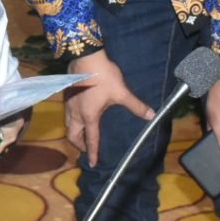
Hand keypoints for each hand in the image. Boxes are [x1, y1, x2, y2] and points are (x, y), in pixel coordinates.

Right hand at [64, 49, 153, 166]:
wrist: (86, 57)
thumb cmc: (103, 77)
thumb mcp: (122, 92)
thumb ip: (136, 105)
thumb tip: (152, 115)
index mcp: (90, 116)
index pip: (91, 139)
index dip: (92, 152)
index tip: (93, 163)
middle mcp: (76, 113)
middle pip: (73, 134)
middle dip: (79, 144)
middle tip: (86, 148)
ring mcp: (69, 103)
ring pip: (68, 123)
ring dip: (75, 131)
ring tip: (82, 133)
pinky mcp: (67, 94)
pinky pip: (67, 113)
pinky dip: (72, 120)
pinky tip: (80, 113)